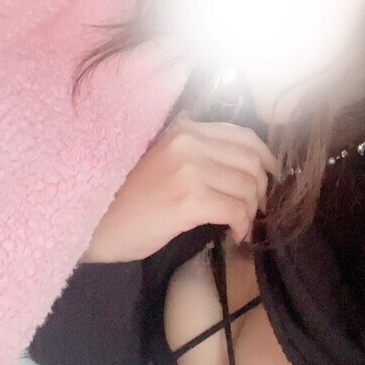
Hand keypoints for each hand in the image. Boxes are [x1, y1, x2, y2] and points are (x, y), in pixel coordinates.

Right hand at [82, 116, 278, 262]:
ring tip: (239, 225)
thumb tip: (244, 168)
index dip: (266, 159)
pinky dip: (241, 225)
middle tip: (255, 209)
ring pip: (247, 186)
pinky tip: (233, 235)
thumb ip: (197, 155)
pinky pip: (235, 209)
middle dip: (262, 189)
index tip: (270, 179)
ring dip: (250, 211)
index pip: (243, 136)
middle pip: (251, 161)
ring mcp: (188, 168)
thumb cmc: (126, 199)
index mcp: (184, 128)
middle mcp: (188, 141)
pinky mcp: (188, 199)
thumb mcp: (163, 161)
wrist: (94, 224)